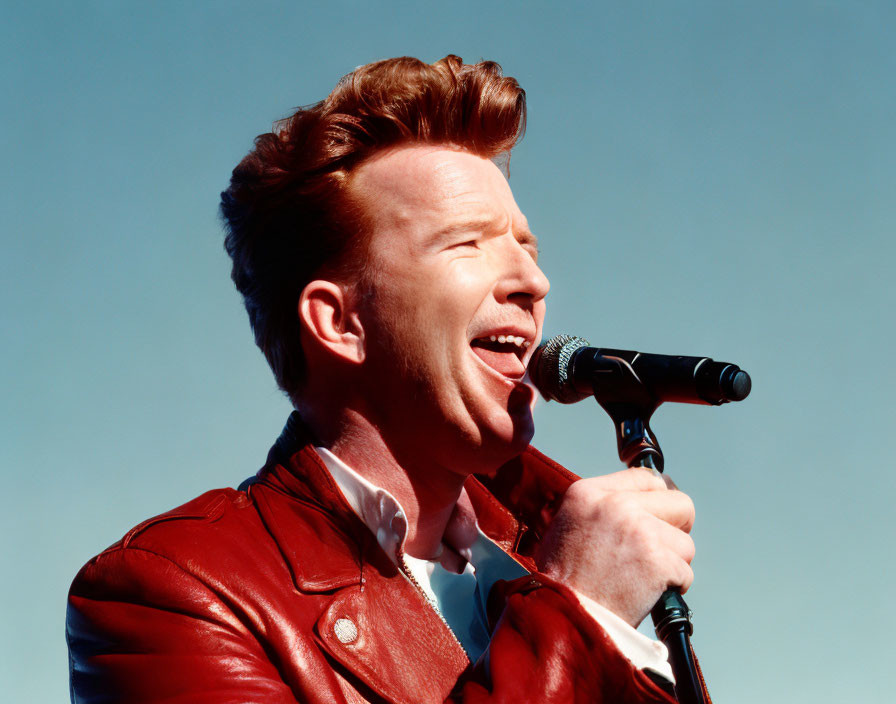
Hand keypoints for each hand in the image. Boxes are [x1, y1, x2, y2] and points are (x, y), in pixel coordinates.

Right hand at [535, 468, 694, 626]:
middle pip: (679, 503)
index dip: (658, 499)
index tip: (659, 515)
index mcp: (589, 492)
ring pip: (685, 543)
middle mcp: (616, 504)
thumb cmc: (563, 578)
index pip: (645, 477)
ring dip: (672, 563)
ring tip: (642, 577)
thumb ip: (601, 507)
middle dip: (677, 527)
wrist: (563, 617)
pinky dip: (672, 586)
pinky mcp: (658, 561)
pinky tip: (646, 593)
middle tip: (662, 547)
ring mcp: (640, 531)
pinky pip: (685, 572)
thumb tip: (641, 502)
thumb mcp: (567, 523)